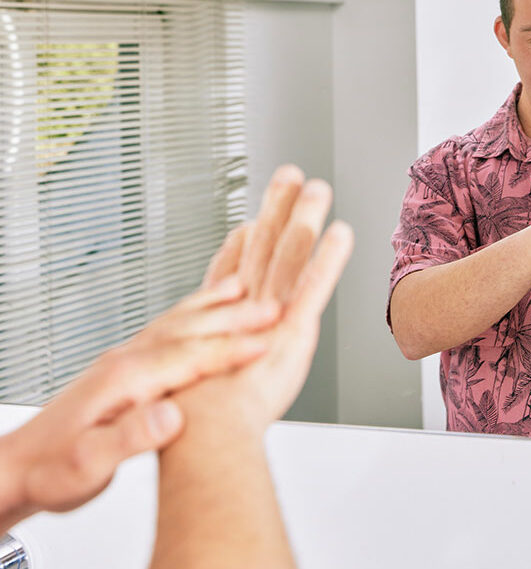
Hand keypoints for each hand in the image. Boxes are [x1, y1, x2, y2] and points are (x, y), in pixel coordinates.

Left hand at [0, 276, 281, 525]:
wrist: (17, 469)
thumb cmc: (52, 472)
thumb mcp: (88, 467)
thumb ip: (129, 438)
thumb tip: (172, 415)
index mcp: (124, 380)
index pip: (190, 356)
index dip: (231, 349)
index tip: (267, 340)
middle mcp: (125, 360)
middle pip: (190, 328)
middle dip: (235, 316)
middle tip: (274, 306)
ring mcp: (123, 358)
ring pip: (178, 321)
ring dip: (214, 304)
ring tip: (245, 287)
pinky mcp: (123, 365)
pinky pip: (166, 326)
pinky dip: (192, 311)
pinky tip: (202, 310)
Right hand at [172, 168, 352, 435]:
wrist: (206, 432)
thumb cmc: (203, 418)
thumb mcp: (199, 375)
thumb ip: (205, 348)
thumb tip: (203, 350)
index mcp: (225, 319)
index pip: (235, 269)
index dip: (241, 242)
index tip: (248, 220)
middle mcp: (248, 307)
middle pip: (264, 244)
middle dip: (277, 206)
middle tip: (288, 174)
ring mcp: (271, 313)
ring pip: (289, 253)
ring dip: (303, 218)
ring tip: (316, 189)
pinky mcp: (293, 327)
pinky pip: (315, 285)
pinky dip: (328, 258)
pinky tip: (341, 234)